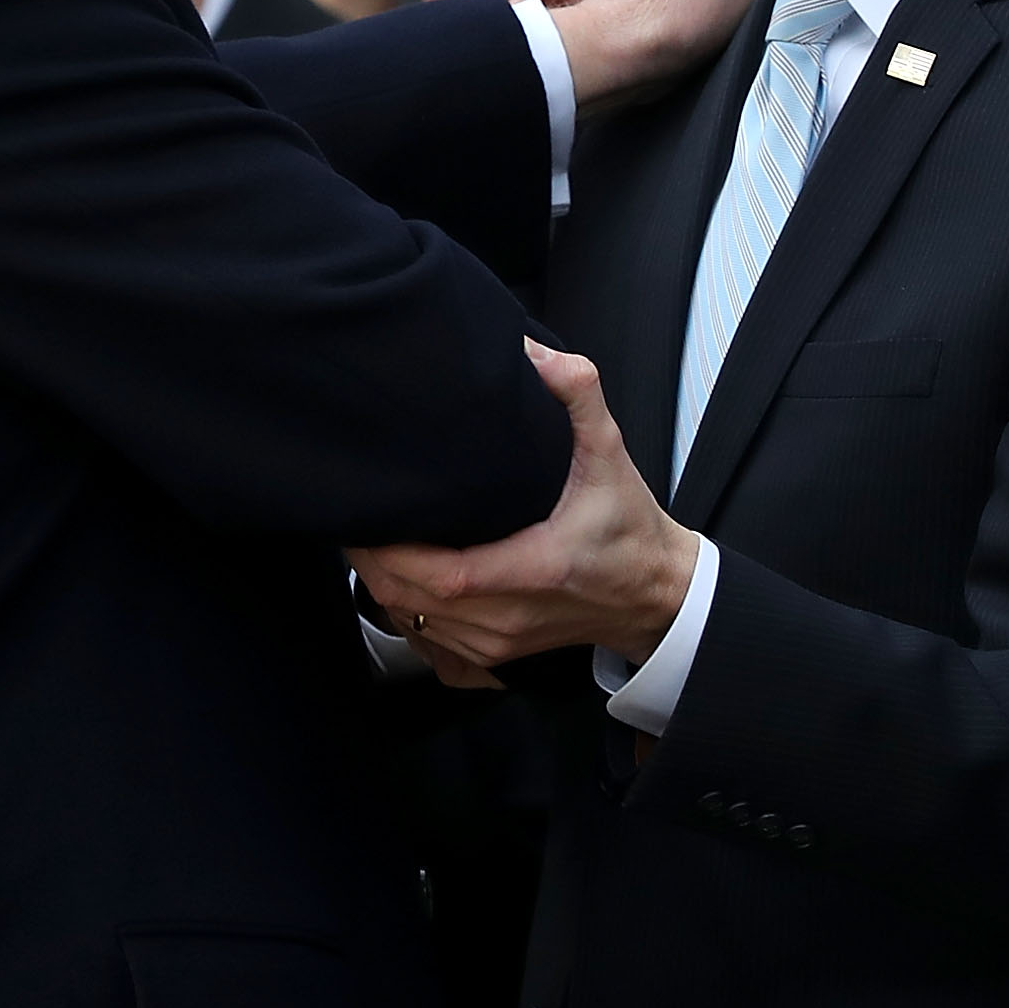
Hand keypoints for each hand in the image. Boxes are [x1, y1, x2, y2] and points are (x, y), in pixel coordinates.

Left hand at [351, 340, 698, 668]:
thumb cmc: (628, 528)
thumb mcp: (610, 454)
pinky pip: (426, 637)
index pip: (442, 574)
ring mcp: (497, 644)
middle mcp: (509, 616)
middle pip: (409, 599)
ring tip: (368, 537)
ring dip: (380, 581)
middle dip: (370, 558)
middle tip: (355, 513)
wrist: (653, 594)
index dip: (393, 549)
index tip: (370, 511)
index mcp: (536, 569)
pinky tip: (397, 575)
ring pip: (410, 620)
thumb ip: (579, 395)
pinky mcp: (492, 655)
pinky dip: (402, 607)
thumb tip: (536, 352)